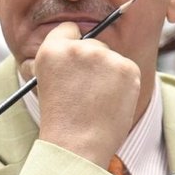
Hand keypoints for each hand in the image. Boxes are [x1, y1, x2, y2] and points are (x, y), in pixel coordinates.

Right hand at [28, 22, 140, 165]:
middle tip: (86, 91)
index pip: (68, 29)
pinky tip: (111, 101)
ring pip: (111, 57)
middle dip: (94, 62)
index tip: (74, 65)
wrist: (77, 145)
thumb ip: (64, 58)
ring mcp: (104, 56)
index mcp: (51, 50)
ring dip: (109, 74)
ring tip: (97, 100)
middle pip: (94, 43)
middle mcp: (77, 48)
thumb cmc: (62, 120)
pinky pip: (127, 69)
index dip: (72, 47)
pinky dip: (123, 84)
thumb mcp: (47, 82)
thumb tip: (86, 45)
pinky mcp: (126, 68)